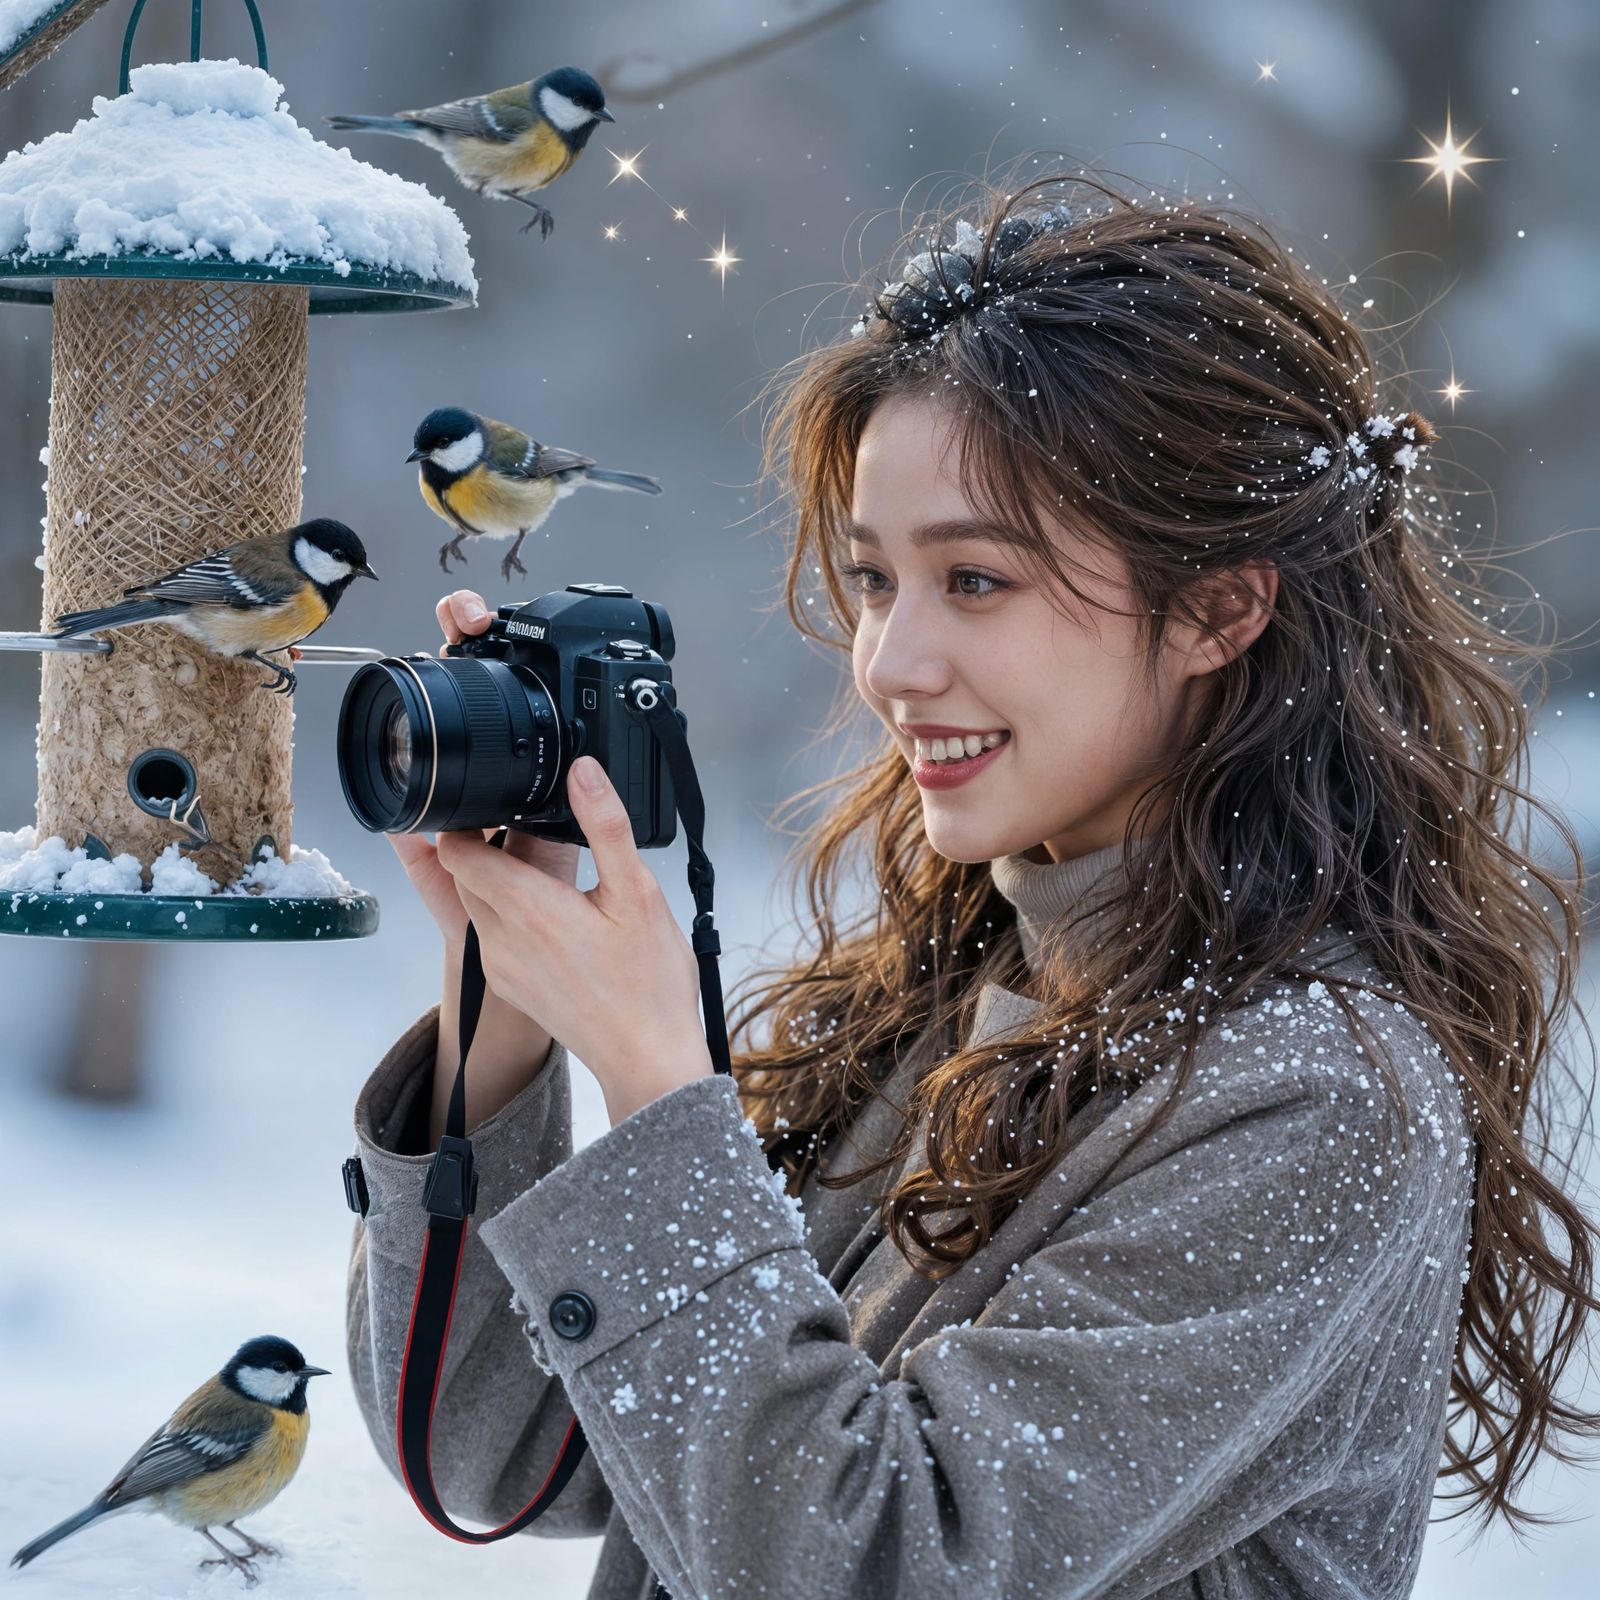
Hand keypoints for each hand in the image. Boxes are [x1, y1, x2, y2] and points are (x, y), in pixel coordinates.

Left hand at [436, 751, 713, 1128]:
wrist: (647, 1060)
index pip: (456, 851)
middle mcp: (500, 939)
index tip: (495, 805)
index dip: (466, 822)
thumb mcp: (639, 893)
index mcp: (527, 909)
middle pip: (463, 876)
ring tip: (546, 874)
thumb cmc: (649, 985)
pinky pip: (491, 938)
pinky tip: (554, 918)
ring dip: (496, 883)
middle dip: (483, 848)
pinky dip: (509, 917)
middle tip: (525, 830)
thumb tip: (584, 772)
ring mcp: (501, 968)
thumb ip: (606, 826)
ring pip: (476, 907)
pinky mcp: (510, 987)